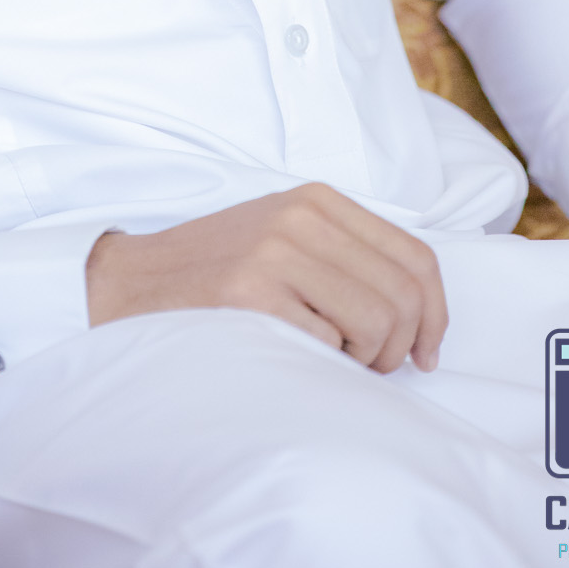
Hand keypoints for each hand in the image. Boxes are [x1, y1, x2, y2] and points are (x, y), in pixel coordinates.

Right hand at [86, 183, 447, 372]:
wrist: (133, 282)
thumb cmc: (217, 272)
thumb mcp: (286, 237)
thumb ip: (346, 255)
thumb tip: (420, 312)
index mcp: (319, 201)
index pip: (417, 257)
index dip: (436, 314)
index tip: (427, 353)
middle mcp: (303, 218)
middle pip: (404, 295)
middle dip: (401, 347)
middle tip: (372, 366)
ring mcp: (276, 252)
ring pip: (376, 321)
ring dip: (366, 360)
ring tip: (334, 361)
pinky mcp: (251, 292)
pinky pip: (327, 343)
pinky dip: (324, 364)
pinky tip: (297, 357)